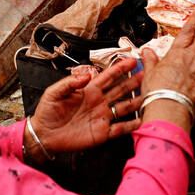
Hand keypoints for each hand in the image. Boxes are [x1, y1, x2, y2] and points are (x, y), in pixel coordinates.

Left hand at [28, 57, 143, 155]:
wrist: (44, 135)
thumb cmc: (47, 112)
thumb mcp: (54, 93)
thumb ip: (70, 82)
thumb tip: (86, 75)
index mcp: (89, 91)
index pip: (108, 77)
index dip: (120, 68)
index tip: (132, 60)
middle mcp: (98, 102)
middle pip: (120, 89)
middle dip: (134, 82)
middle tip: (147, 75)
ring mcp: (102, 117)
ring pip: (124, 107)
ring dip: (136, 101)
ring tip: (150, 96)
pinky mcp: (102, 133)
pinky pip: (120, 129)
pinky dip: (131, 126)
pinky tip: (141, 121)